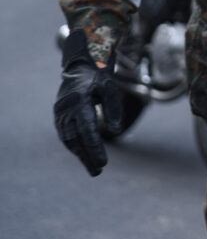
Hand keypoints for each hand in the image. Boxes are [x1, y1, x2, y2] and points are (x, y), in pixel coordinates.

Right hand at [54, 28, 122, 176]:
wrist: (80, 67)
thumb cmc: (98, 77)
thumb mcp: (110, 88)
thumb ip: (113, 108)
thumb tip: (116, 131)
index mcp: (79, 101)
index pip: (87, 129)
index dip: (94, 147)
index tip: (103, 163)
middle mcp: (66, 109)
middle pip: (76, 139)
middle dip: (87, 156)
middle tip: (98, 171)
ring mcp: (60, 114)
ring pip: (69, 140)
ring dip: (81, 155)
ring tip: (94, 169)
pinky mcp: (59, 117)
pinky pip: (66, 136)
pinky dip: (75, 147)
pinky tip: (85, 156)